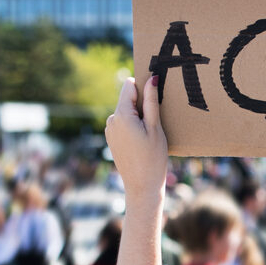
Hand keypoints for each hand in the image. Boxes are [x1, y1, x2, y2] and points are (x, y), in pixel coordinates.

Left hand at [106, 76, 167, 201]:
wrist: (142, 186)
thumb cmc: (153, 158)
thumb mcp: (155, 127)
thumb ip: (151, 101)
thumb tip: (151, 78)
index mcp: (121, 115)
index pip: (129, 86)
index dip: (143, 88)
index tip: (155, 98)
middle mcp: (111, 120)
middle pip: (128, 100)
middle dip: (142, 105)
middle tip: (155, 123)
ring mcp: (109, 130)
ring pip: (126, 112)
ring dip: (138, 117)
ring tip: (149, 135)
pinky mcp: (111, 139)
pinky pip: (123, 124)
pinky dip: (133, 127)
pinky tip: (142, 142)